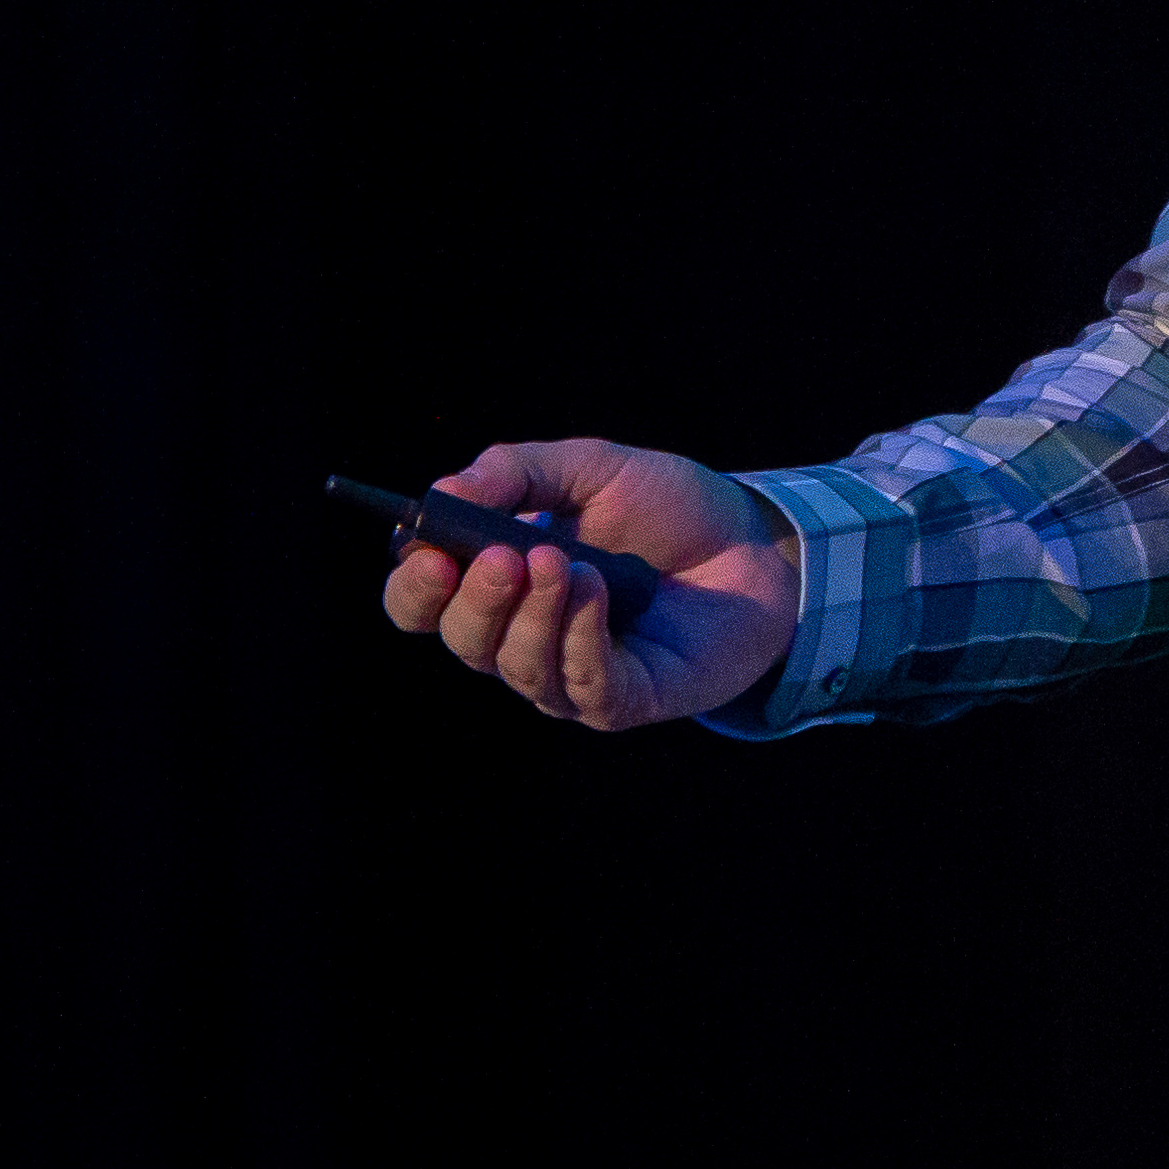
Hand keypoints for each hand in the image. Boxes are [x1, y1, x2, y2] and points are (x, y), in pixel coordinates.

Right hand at [380, 438, 801, 731]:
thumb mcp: (588, 467)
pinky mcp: (622, 700)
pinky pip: (582, 686)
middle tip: (503, 554)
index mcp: (498, 584)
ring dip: (534, 613)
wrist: (754, 543)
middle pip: (463, 641)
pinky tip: (595, 588)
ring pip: (517, 666)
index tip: (428, 551)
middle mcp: (521, 637)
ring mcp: (569, 675)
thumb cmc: (665, 508)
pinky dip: (580, 637)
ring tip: (565, 560)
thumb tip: (442, 493)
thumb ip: (515, 472)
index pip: (422, 605)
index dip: (414, 585)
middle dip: (475, 599)